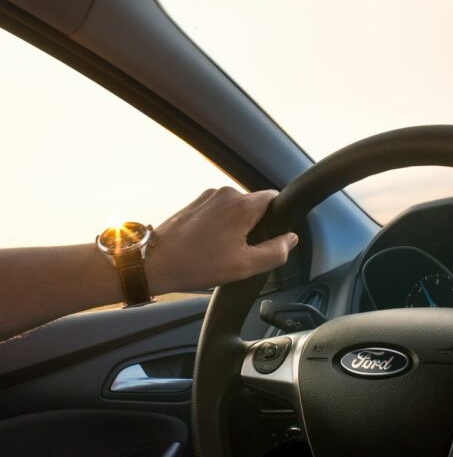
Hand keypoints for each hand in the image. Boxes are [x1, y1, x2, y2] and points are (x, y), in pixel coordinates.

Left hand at [146, 187, 297, 292]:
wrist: (155, 262)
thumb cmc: (196, 264)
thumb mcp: (245, 266)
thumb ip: (276, 251)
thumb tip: (291, 239)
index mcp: (242, 205)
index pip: (275, 198)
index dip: (277, 219)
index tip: (267, 238)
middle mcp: (226, 193)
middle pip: (255, 205)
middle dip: (255, 226)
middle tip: (241, 251)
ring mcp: (209, 196)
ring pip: (237, 209)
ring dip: (236, 226)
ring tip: (221, 250)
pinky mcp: (196, 203)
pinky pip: (219, 210)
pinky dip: (220, 225)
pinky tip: (209, 245)